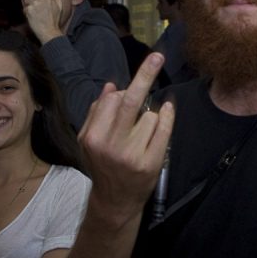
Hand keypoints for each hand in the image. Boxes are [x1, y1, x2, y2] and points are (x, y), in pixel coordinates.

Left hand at [21, 0, 65, 43]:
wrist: (49, 32)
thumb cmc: (54, 19)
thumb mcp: (58, 5)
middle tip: (38, 6)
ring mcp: (34, 5)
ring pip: (27, 0)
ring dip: (30, 5)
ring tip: (37, 13)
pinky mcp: (29, 11)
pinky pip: (25, 8)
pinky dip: (28, 12)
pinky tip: (34, 17)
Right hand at [78, 53, 173, 223]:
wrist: (114, 201)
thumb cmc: (102, 165)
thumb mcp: (89, 140)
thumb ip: (97, 113)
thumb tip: (111, 87)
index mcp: (93, 137)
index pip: (112, 100)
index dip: (123, 93)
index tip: (134, 83)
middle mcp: (111, 145)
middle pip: (131, 101)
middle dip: (145, 75)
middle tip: (158, 56)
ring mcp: (132, 155)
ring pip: (150, 116)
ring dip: (150, 117)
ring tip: (141, 135)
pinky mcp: (151, 163)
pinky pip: (164, 128)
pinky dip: (167, 116)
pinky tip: (165, 113)